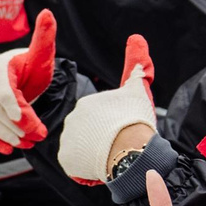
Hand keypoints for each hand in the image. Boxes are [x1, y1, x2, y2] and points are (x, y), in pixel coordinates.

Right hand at [0, 9, 57, 151]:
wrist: (12, 77)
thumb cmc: (28, 68)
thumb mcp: (39, 55)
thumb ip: (44, 38)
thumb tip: (48, 14)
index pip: (3, 90)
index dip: (15, 108)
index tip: (28, 123)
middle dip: (15, 127)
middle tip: (34, 138)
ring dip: (4, 136)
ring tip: (23, 144)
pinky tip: (3, 148)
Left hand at [55, 31, 158, 181]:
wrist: (131, 150)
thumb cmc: (136, 120)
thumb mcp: (138, 89)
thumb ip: (137, 65)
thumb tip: (136, 37)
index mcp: (86, 103)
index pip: (99, 117)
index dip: (114, 125)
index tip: (123, 129)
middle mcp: (72, 118)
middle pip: (90, 132)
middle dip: (103, 139)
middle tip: (119, 143)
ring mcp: (68, 139)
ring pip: (83, 148)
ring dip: (95, 153)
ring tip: (111, 155)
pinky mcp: (67, 159)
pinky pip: (77, 165)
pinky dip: (88, 168)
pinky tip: (101, 165)